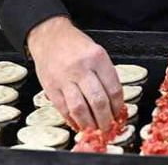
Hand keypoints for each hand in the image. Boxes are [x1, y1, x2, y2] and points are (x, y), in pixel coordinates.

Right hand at [26, 16, 123, 131]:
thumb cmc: (74, 45)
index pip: (113, 88)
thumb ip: (105, 75)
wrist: (49, 36)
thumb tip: (113, 102)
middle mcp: (81, 68)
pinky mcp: (51, 87)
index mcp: (97, 57)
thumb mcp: (96, 52)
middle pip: (98, 102)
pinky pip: (64, 109)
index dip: (117, 106)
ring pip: (80, 109)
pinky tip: (78, 124)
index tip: (118, 114)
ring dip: (89, 124)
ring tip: (94, 129)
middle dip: (105, 120)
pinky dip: (73, 120)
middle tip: (108, 127)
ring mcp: (64, 79)